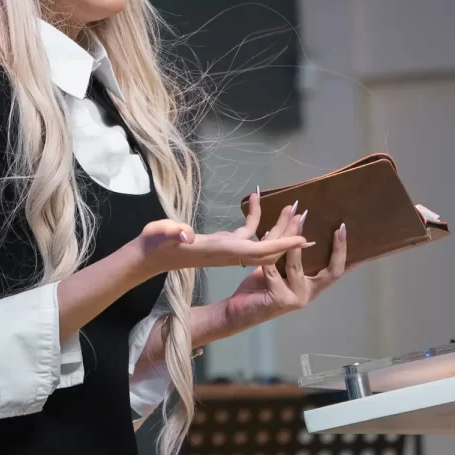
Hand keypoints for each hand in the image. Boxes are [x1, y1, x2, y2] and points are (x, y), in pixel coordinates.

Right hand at [138, 200, 311, 274]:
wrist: (149, 256)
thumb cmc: (155, 244)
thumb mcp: (161, 234)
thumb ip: (172, 232)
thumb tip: (185, 235)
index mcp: (220, 251)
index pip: (257, 252)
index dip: (281, 247)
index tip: (303, 241)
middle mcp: (229, 253)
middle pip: (266, 249)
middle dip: (287, 237)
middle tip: (305, 219)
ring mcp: (226, 249)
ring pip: (259, 241)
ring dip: (275, 227)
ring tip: (290, 207)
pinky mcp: (221, 243)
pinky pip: (245, 233)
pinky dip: (253, 217)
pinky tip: (254, 198)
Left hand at [222, 205, 347, 331]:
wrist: (238, 311)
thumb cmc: (259, 289)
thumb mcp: (278, 269)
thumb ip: (289, 256)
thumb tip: (298, 226)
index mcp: (312, 286)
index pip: (336, 269)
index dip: (341, 250)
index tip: (343, 228)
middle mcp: (308, 293)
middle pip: (328, 269)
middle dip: (329, 244)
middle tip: (326, 223)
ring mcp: (297, 298)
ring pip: (295, 264)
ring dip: (291, 240)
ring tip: (290, 218)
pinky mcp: (282, 299)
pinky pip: (273, 270)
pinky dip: (266, 254)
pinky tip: (263, 236)